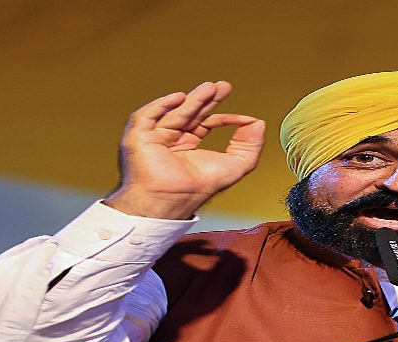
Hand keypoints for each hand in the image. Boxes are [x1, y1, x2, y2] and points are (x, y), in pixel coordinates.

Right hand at [105, 81, 265, 218]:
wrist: (173, 200)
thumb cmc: (200, 188)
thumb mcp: (236, 166)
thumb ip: (250, 146)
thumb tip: (258, 123)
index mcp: (188, 147)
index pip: (205, 124)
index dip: (224, 118)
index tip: (243, 117)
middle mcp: (171, 140)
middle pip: (189, 113)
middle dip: (206, 99)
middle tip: (223, 86)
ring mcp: (154, 137)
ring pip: (174, 112)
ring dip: (192, 99)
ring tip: (210, 88)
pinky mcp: (139, 137)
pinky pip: (147, 115)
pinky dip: (162, 105)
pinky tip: (180, 97)